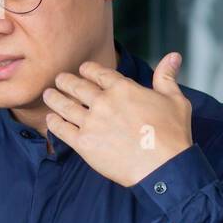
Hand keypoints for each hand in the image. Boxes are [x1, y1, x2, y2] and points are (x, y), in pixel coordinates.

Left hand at [43, 51, 192, 187]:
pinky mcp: (84, 143)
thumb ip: (167, 76)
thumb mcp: (175, 99)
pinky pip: (62, 129)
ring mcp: (91, 122)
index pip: (97, 72)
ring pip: (64, 105)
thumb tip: (173, 55)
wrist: (163, 166)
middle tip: (59, 79)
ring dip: (54, 98)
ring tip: (48, 94)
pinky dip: (53, 123)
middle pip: (76, 86)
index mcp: (122, 88)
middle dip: (65, 81)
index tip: (82, 70)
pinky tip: (50, 119)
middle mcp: (103, 102)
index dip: (87, 69)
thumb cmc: (172, 134)